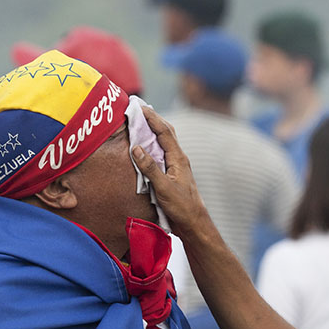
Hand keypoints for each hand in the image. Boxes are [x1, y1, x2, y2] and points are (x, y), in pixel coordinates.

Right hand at [132, 107, 211, 239]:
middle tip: (137, 108)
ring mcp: (175, 166)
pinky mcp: (171, 174)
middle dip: (152, 119)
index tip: (138, 106)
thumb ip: (150, 168)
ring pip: (163, 143)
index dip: (151, 117)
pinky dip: (150, 146)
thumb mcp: (164, 188)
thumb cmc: (182, 207)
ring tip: (138, 121)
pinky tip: (142, 146)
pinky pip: (160, 154)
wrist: (193, 223)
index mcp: (178, 158)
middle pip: (165, 133)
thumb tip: (136, 148)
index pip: (164, 131)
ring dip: (151, 131)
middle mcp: (177, 159)